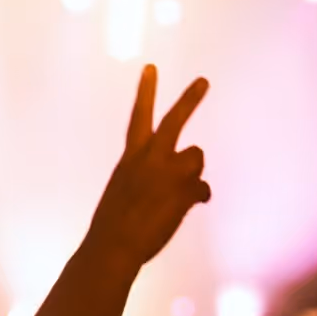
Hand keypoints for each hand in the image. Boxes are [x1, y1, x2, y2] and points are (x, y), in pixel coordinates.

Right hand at [84, 65, 210, 268]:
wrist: (113, 246)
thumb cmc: (114, 225)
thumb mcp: (124, 192)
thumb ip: (149, 177)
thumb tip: (185, 184)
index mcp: (130, 157)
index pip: (139, 117)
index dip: (146, 91)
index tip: (152, 68)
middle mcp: (150, 158)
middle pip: (174, 121)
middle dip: (189, 99)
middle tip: (203, 81)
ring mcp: (169, 172)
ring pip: (196, 158)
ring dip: (191, 175)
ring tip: (174, 195)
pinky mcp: (185, 189)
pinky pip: (203, 189)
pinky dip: (197, 198)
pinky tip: (185, 208)